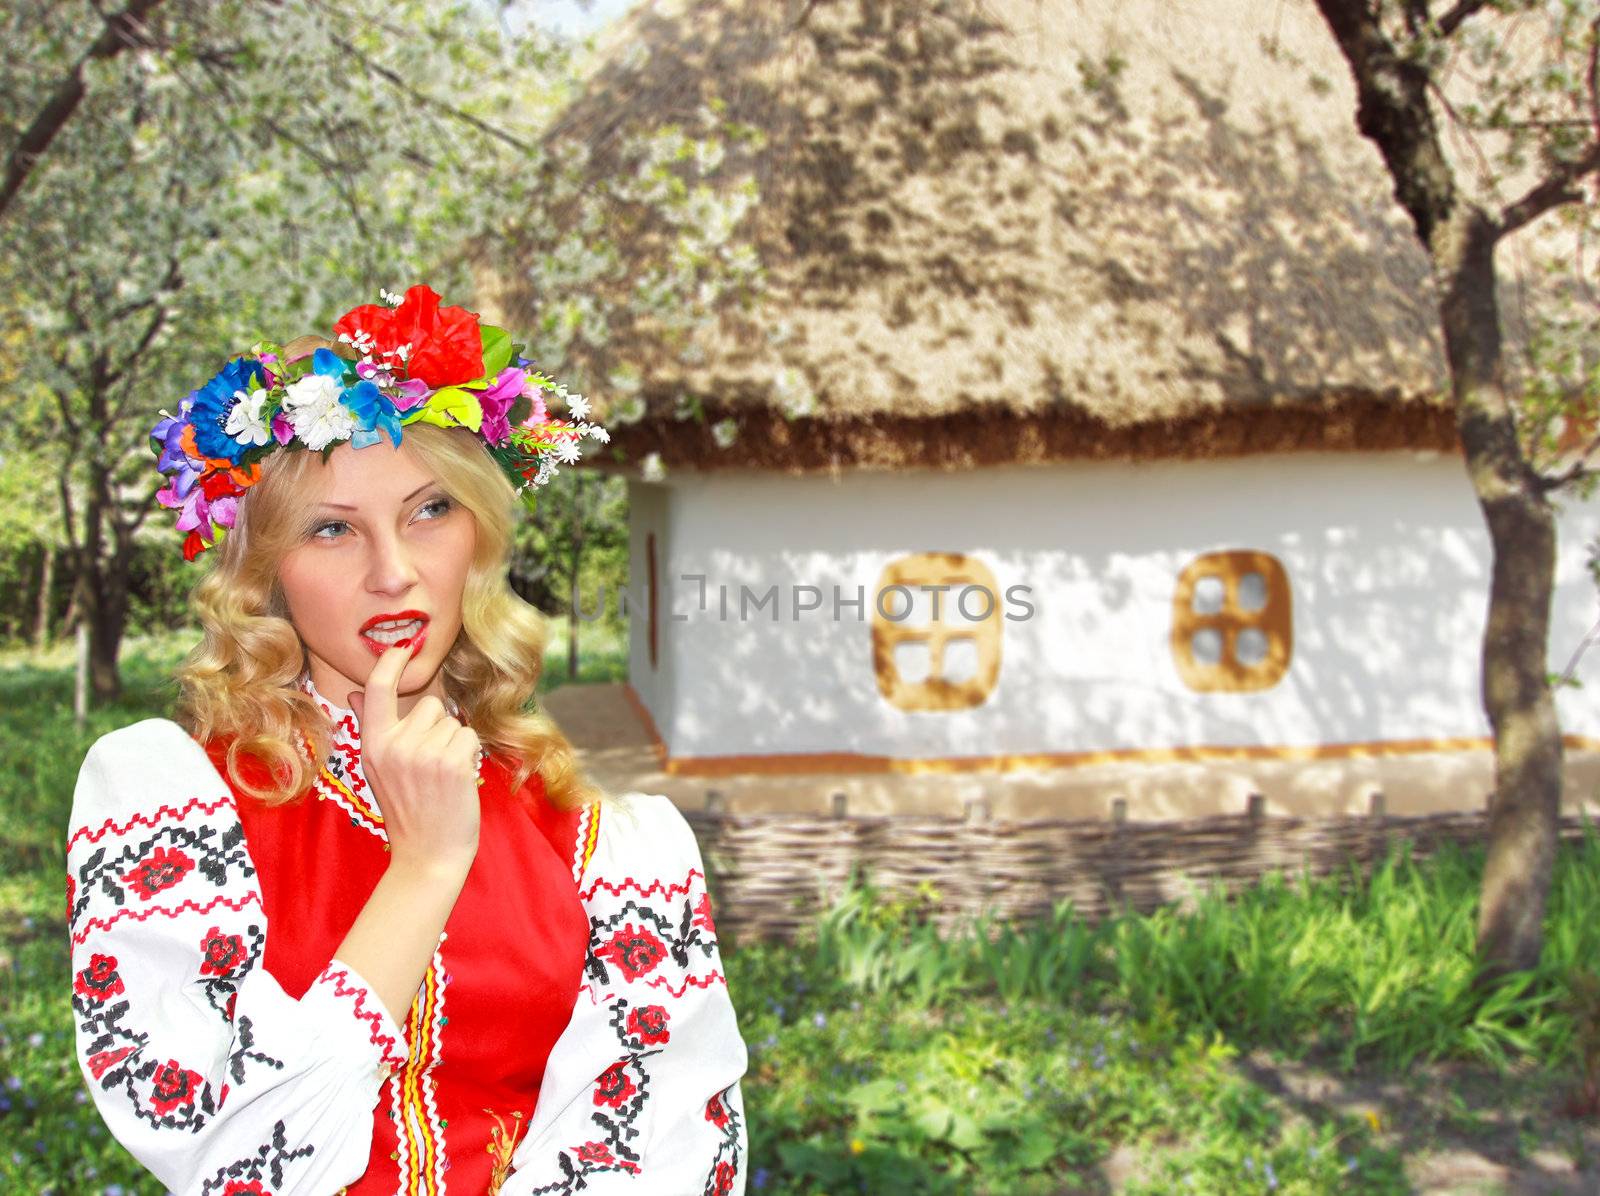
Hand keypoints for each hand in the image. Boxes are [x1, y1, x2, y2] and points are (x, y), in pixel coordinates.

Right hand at [348, 642, 481, 875]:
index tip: (404, 645)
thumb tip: (356, 692)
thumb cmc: (406, 809)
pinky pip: (470, 737)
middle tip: (429, 764)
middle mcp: (395, 746)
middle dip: (436, 727)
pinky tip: (458, 780)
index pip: (378, 688)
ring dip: (454, 744)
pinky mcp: (453, 763)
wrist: (427, 854)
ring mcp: (424, 754)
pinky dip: (470, 755)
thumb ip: (371, 726)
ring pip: (453, 722)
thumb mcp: (377, 768)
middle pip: (429, 705)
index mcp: (372, 745)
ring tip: (442, 776)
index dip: (391, 661)